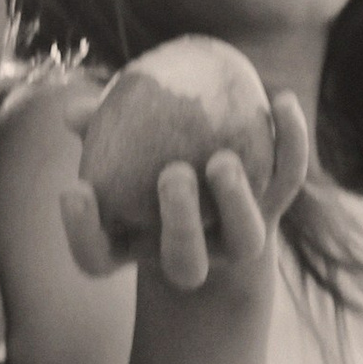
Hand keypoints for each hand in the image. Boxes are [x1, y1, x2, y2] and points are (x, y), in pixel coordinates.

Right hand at [59, 91, 312, 296]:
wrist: (210, 186)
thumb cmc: (145, 156)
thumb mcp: (117, 144)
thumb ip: (98, 128)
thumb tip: (75, 112)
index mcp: (139, 246)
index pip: (99, 257)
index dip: (83, 232)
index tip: (73, 190)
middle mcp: (191, 255)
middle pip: (186, 264)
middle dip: (182, 224)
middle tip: (174, 175)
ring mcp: (238, 238)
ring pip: (245, 239)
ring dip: (235, 200)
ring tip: (222, 160)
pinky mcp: (276, 206)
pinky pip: (288, 178)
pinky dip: (289, 142)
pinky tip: (282, 100)